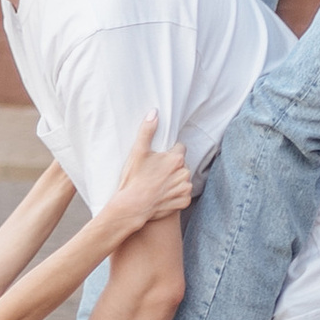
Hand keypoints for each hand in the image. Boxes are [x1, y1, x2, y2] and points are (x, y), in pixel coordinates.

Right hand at [108, 113, 192, 236]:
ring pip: (183, 179)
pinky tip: (163, 194)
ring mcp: (185, 188)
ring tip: (159, 184)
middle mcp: (185, 172)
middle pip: (182, 164)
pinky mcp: (184, 201)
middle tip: (156, 172)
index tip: (158, 159)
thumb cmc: (134, 178)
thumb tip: (154, 112)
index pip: (179, 148)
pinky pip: (183, 194)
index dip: (168, 152)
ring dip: (175, 180)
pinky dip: (176, 194)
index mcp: (176, 158)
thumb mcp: (138, 151)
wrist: (133, 206)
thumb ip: (147, 130)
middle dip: (173, 166)